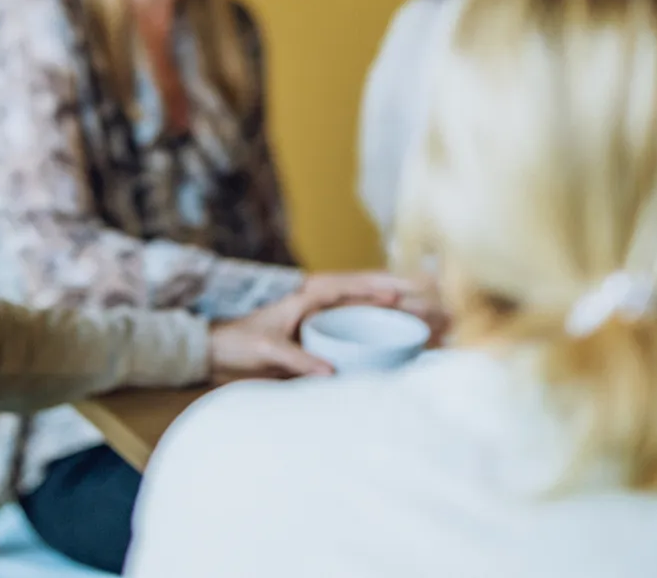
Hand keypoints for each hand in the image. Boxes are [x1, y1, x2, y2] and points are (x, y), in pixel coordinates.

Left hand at [205, 271, 419, 381]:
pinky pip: (363, 336)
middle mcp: (323, 304)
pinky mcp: (327, 340)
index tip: (404, 292)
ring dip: (404, 319)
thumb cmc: (238, 342)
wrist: (217, 353)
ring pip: (373, 316)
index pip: (351, 284)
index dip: (378, 286)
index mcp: (308, 294)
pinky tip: (411, 349)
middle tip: (440, 308)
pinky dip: (388, 339)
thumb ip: (296, 358)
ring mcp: (327, 322)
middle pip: (371, 297)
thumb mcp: (266, 348)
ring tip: (440, 328)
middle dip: (406, 301)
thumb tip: (329, 372)